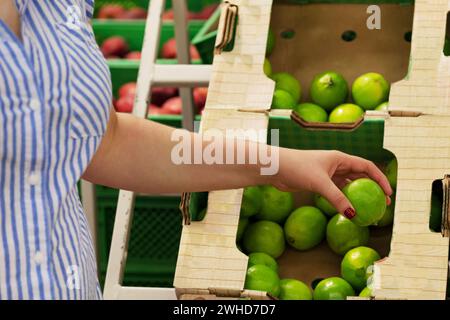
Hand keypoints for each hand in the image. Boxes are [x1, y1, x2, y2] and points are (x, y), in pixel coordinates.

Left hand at [272, 149, 392, 217]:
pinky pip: (337, 191)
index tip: (388, 193)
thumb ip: (336, 198)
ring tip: (369, 209)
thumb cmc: (297, 168)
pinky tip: (349, 209)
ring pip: (349, 184)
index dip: (380, 178)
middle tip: (383, 204)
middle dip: (373, 188)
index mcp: (340, 158)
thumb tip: (352, 215)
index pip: (367, 166)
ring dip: (359, 195)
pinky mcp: (319, 182)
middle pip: (360, 176)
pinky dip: (344, 199)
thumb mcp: (320, 183)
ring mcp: (327, 173)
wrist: (276, 168)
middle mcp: (336, 164)